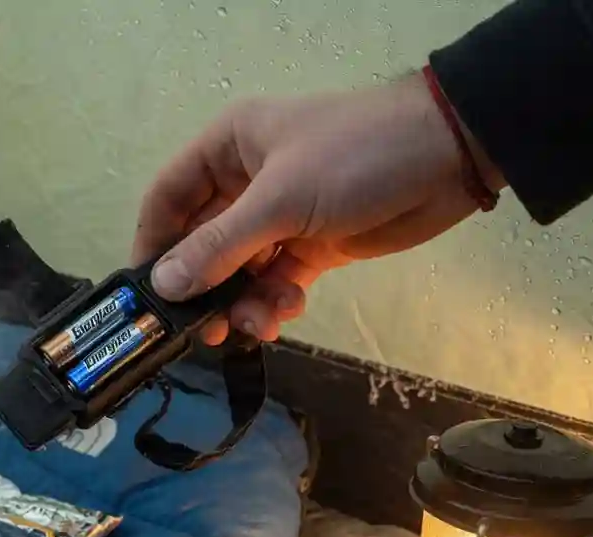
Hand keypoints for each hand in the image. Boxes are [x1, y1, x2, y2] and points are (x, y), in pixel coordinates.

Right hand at [132, 72, 504, 344]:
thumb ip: (218, 247)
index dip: (152, 244)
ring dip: (243, 302)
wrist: (446, 159)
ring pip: (240, 270)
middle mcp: (246, 183)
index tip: (146, 294)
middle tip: (203, 330)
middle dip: (205, 287)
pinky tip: (285, 314)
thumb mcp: (279, 200)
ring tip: (257, 325)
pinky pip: (275, 281)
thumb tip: (164, 285)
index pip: (169, 198)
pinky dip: (275, 302)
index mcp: (228, 150)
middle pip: (202, 243)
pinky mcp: (313, 245)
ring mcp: (280, 216)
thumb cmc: (354, 158)